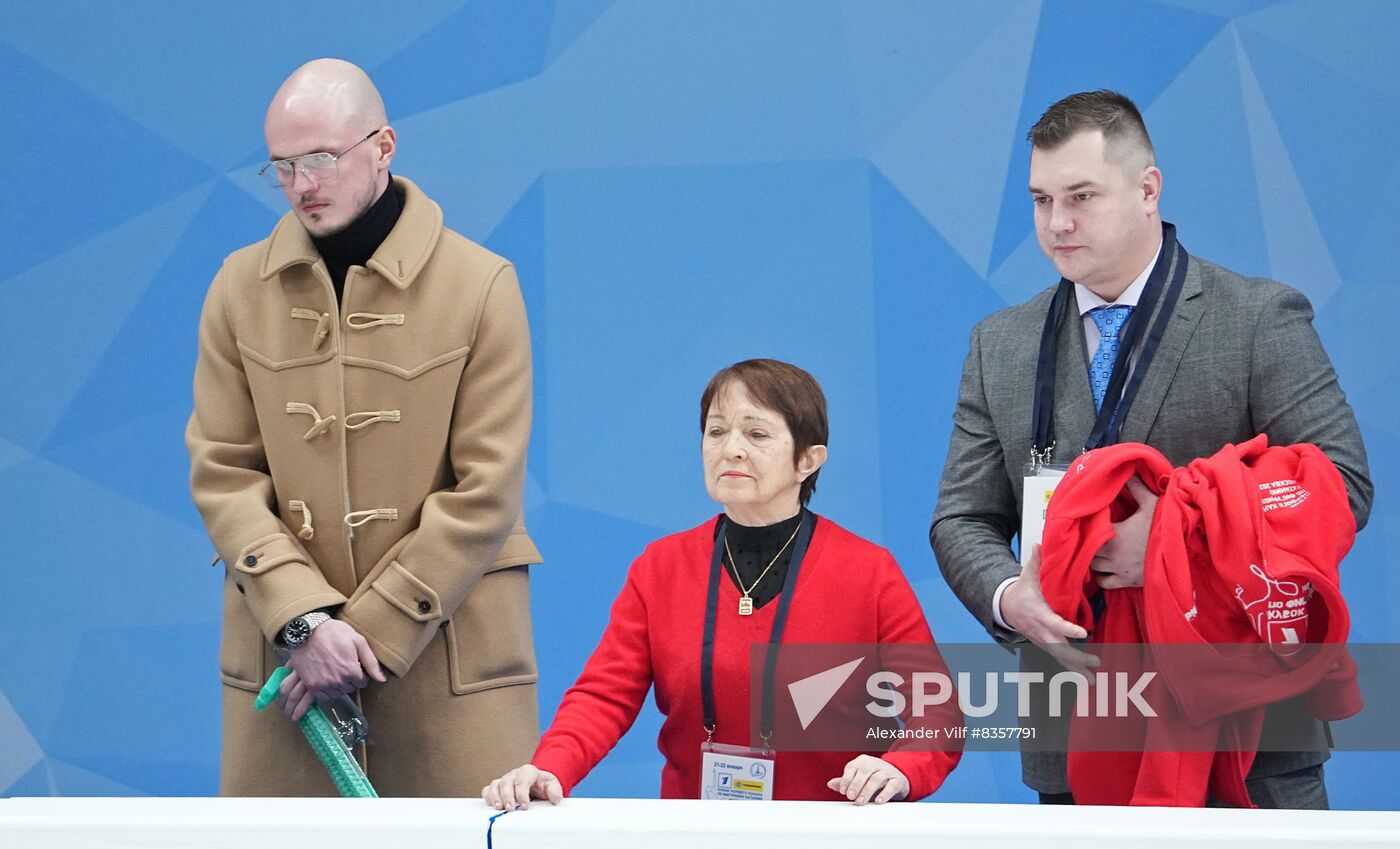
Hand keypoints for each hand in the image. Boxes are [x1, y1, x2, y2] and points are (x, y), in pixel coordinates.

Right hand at [279, 619, 385, 719]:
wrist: (307, 632)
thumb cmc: (334, 633)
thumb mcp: (358, 641)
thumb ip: (371, 662)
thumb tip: (382, 679)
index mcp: (351, 671)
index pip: (362, 683)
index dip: (359, 673)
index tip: (353, 664)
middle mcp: (337, 681)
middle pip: (350, 688)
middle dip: (349, 679)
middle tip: (342, 664)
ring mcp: (323, 684)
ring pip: (338, 693)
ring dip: (338, 685)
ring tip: (334, 669)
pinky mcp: (311, 685)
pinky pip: (323, 696)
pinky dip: (326, 690)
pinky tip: (325, 677)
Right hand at [482, 764, 562, 809]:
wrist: (536, 784)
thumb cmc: (542, 785)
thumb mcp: (552, 785)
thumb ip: (555, 790)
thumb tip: (555, 797)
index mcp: (528, 771)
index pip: (523, 780)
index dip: (522, 793)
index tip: (525, 805)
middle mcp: (514, 774)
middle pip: (507, 782)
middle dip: (508, 796)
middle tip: (510, 809)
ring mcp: (504, 780)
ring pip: (496, 785)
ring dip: (496, 797)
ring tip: (499, 808)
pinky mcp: (497, 788)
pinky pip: (488, 790)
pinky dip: (488, 797)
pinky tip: (492, 806)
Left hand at [827, 755, 908, 804]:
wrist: (896, 778)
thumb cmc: (873, 779)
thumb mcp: (859, 779)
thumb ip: (846, 782)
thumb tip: (830, 784)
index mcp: (863, 761)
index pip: (852, 767)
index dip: (846, 779)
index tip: (842, 791)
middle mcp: (875, 763)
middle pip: (865, 772)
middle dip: (856, 785)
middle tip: (851, 797)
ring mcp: (887, 771)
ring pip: (877, 778)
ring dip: (867, 791)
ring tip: (861, 802)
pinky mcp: (897, 780)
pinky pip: (891, 785)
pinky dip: (884, 794)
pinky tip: (878, 801)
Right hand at [1001, 545, 1098, 676]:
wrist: (1006, 607)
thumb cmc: (1021, 591)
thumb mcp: (1026, 576)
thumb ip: (1035, 562)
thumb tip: (1040, 544)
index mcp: (1039, 614)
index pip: (1055, 623)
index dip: (1068, 629)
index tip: (1084, 633)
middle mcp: (1041, 631)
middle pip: (1059, 648)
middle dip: (1077, 657)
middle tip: (1095, 662)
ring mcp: (1043, 641)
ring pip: (1060, 658)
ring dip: (1076, 669)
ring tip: (1093, 681)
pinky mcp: (1046, 646)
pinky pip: (1060, 660)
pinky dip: (1072, 670)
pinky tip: (1085, 679)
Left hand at [1090, 476, 1157, 589]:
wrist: (1182, 553)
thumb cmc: (1164, 527)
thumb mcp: (1151, 503)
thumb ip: (1136, 487)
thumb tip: (1126, 470)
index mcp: (1115, 533)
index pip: (1089, 529)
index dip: (1088, 525)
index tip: (1091, 521)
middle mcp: (1112, 554)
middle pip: (1087, 549)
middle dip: (1088, 543)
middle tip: (1092, 537)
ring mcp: (1118, 569)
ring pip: (1092, 567)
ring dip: (1092, 560)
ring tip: (1097, 552)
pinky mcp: (1125, 582)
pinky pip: (1103, 583)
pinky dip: (1101, 577)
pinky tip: (1105, 569)